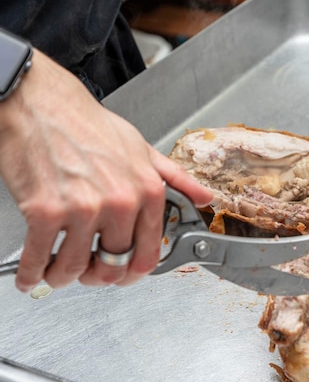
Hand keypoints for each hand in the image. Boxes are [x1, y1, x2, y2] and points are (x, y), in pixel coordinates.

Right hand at [0, 50, 212, 291]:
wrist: (41, 104)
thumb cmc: (89, 125)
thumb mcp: (143, 149)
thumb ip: (177, 179)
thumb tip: (205, 198)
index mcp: (148, 192)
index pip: (149, 254)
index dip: (132, 273)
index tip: (122, 275)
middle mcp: (120, 203)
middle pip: (112, 266)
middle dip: (96, 276)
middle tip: (86, 272)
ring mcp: (83, 208)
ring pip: (74, 268)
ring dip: (62, 277)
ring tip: (55, 271)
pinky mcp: (45, 211)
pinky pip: (38, 258)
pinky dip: (30, 273)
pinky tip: (30, 273)